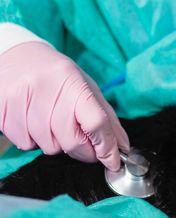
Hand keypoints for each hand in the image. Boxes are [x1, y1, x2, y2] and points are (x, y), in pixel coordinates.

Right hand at [0, 42, 129, 170]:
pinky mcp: (3, 109)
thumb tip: (121, 147)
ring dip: (55, 142)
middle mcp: (47, 89)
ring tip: (52, 121)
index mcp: (73, 82)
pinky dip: (34, 140)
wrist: (16, 56)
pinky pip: (25, 144)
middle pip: (72, 142)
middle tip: (82, 140)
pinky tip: (33, 121)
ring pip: (48, 147)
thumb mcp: (87, 88)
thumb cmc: (57, 75)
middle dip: (82, 150)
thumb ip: (107, 118)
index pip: (96, 122)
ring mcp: (22, 100)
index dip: (106, 147)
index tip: (112, 161)